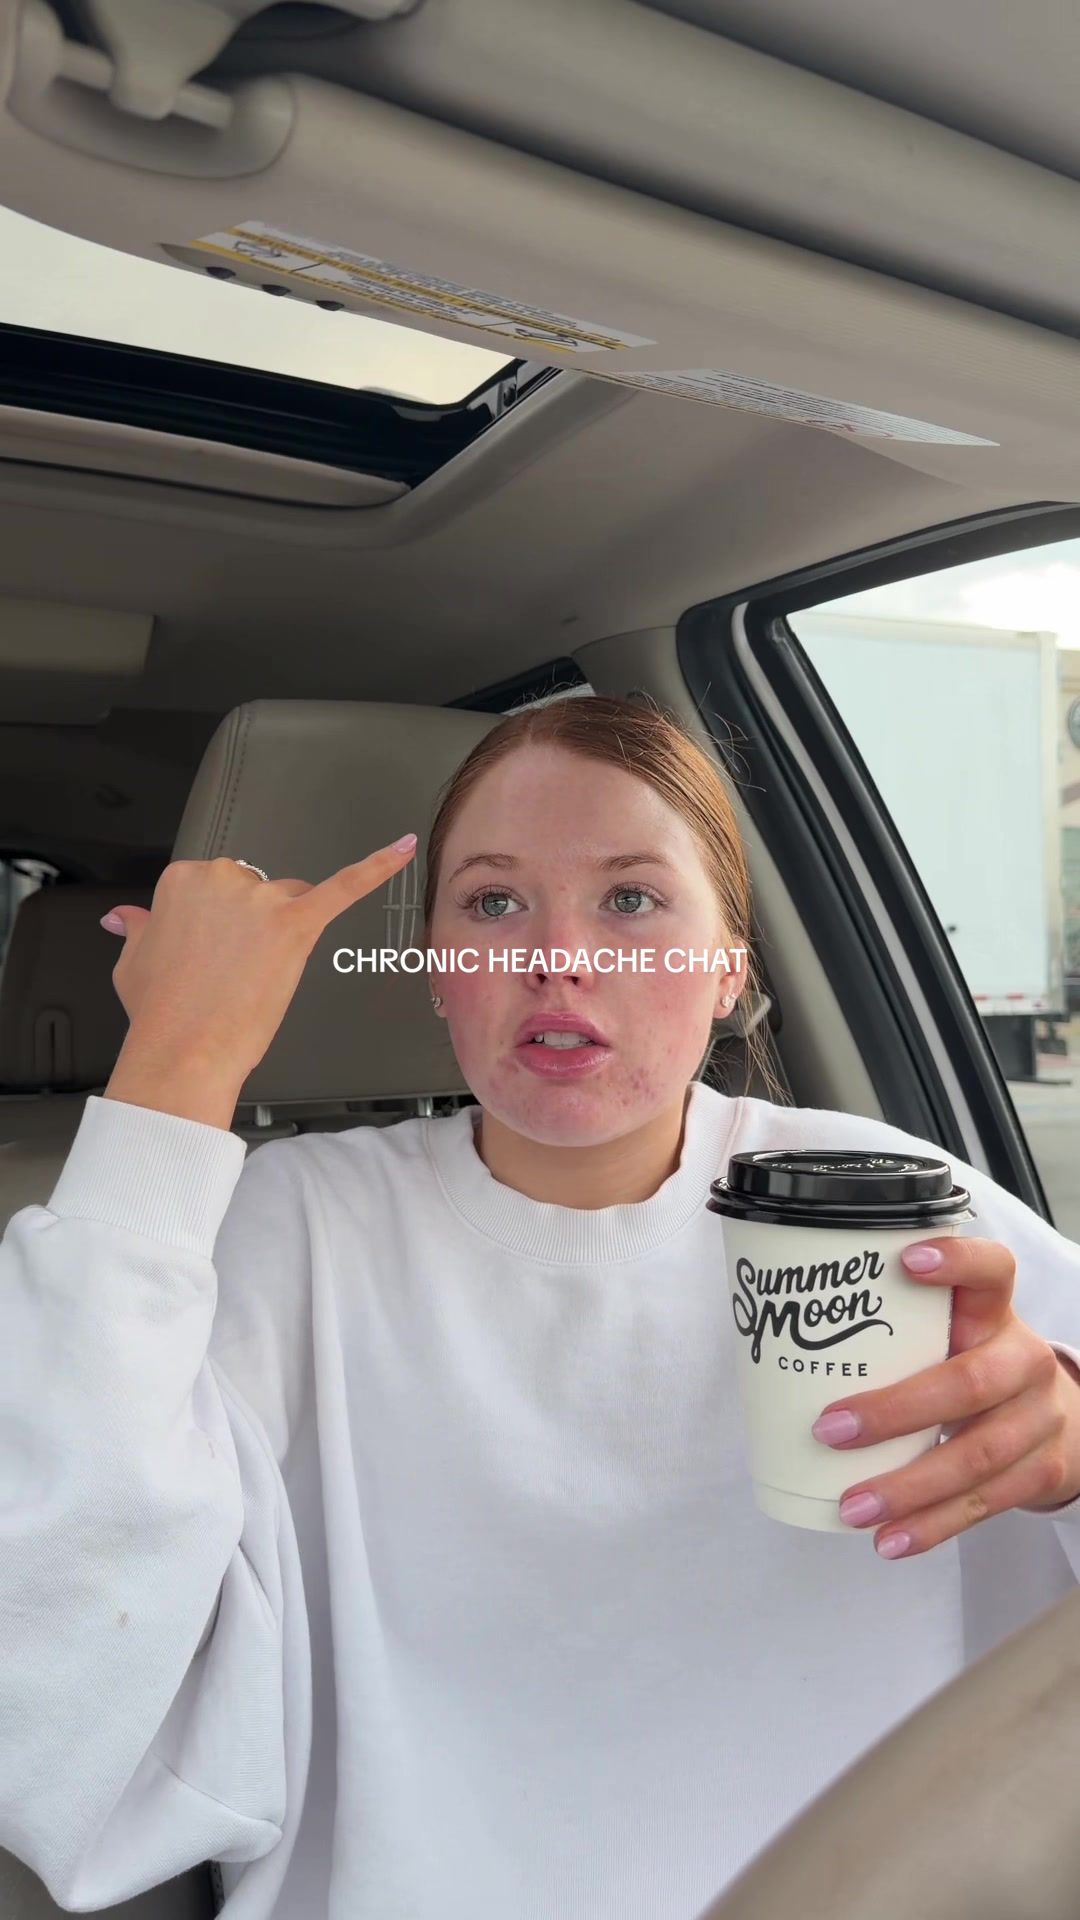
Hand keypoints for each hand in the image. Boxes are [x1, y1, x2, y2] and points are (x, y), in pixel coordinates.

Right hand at [101, 836, 417, 1098]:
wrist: (183, 1051)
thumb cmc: (160, 1013)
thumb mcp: (133, 963)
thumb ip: (140, 929)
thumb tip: (125, 916)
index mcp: (183, 879)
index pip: (221, 887)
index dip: (223, 928)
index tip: (211, 954)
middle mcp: (222, 879)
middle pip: (259, 890)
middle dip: (254, 928)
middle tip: (234, 973)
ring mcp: (261, 900)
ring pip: (290, 899)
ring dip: (283, 932)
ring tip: (258, 977)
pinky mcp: (297, 923)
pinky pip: (345, 887)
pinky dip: (378, 866)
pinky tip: (404, 848)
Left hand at [809, 1236, 1079, 1558]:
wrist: (1057, 1421)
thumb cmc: (972, 1365)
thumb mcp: (950, 1333)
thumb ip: (891, 1327)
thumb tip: (773, 1339)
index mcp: (993, 1312)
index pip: (991, 1269)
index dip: (957, 1262)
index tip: (905, 1260)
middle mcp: (1023, 1359)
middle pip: (969, 1382)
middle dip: (894, 1412)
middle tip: (828, 1431)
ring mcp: (1038, 1418)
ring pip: (975, 1456)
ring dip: (907, 1488)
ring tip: (852, 1507)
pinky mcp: (1040, 1471)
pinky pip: (984, 1504)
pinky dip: (933, 1526)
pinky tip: (891, 1540)